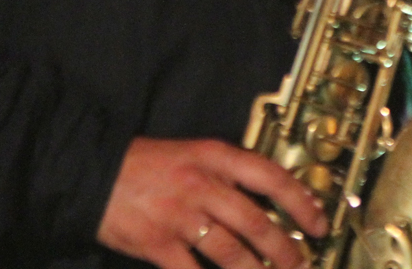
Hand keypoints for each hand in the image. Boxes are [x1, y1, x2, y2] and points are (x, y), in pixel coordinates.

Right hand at [97, 137, 327, 268]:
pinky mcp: (158, 243)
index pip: (273, 178)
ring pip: (233, 252)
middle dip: (286, 250)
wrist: (92, 171)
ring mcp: (181, 216)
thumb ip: (227, 174)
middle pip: (258, 223)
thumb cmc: (146, 164)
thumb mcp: (193, 154)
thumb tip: (267, 202)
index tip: (319, 223)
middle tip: (301, 263)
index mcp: (216, 157)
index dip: (302, 203)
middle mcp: (203, 184)